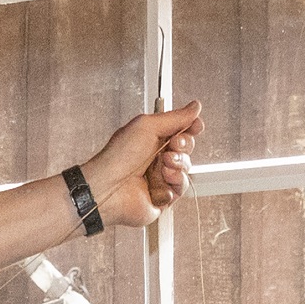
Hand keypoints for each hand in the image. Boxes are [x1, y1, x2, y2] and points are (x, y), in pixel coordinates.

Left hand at [84, 103, 201, 231]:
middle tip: (173, 146)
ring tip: (162, 167)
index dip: (191, 127)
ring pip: (186, 169)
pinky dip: (173, 184)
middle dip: (183, 146)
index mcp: (152, 139)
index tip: (196, 125)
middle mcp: (157, 158)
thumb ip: (174, 117)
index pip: (180, 131)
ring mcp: (160, 178)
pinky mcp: (163, 197)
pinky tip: (159, 184)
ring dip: (178, 166)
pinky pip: (181, 188)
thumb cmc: (118, 156)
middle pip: (186, 149)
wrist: (108, 187)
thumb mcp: (147, 126)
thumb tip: (195, 107)